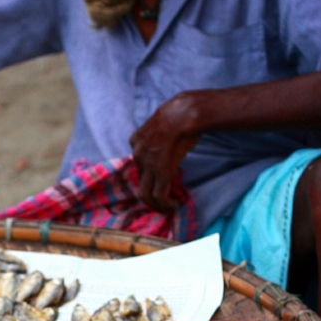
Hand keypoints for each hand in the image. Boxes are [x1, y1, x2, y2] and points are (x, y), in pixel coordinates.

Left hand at [130, 92, 200, 211]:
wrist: (185, 113)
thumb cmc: (180, 113)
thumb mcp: (162, 123)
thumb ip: (160, 135)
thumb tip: (170, 140)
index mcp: (136, 141)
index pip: (138, 164)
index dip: (150, 176)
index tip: (161, 180)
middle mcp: (137, 154)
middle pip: (140, 181)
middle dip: (151, 194)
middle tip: (163, 200)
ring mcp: (148, 165)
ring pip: (146, 194)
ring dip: (156, 204)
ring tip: (167, 207)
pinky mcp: (161, 173)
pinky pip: (159, 195)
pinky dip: (165, 204)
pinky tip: (173, 205)